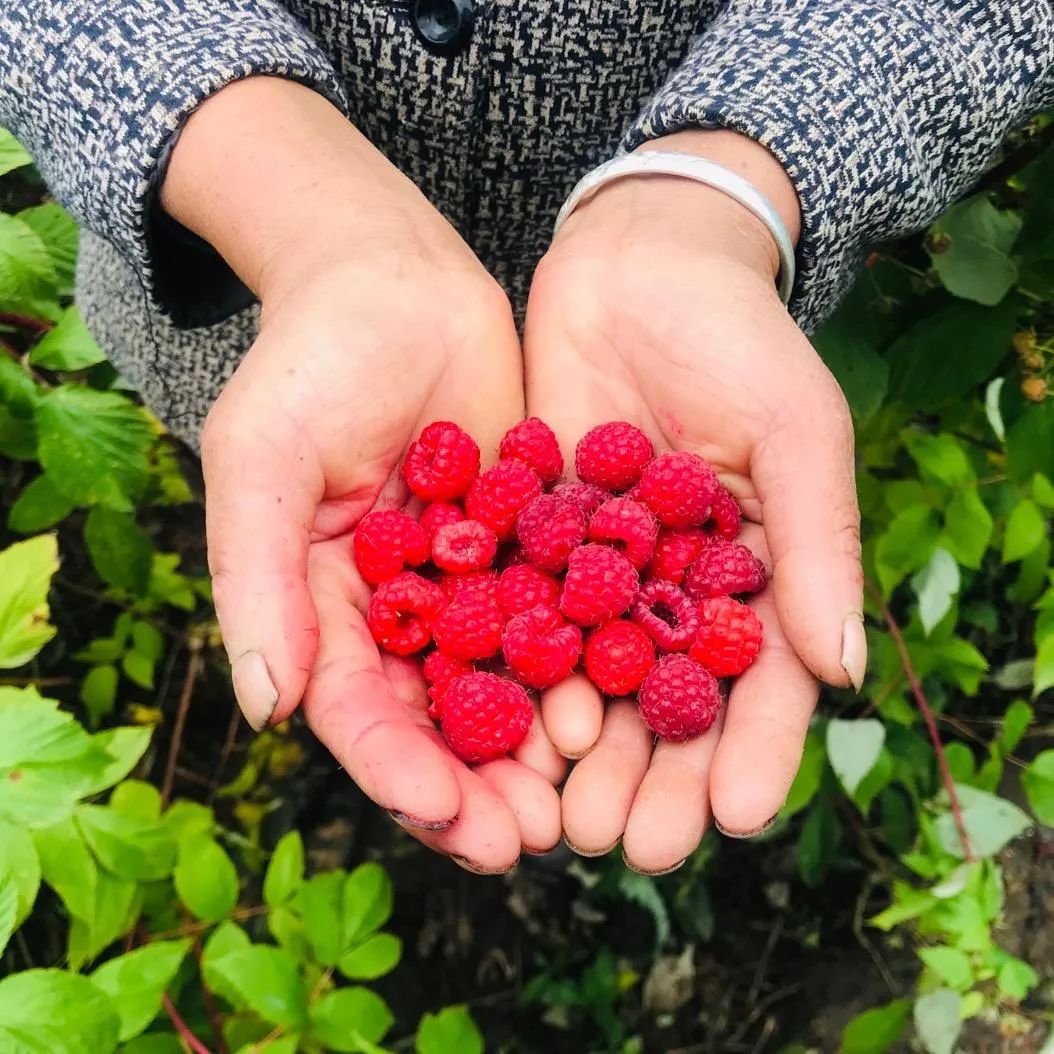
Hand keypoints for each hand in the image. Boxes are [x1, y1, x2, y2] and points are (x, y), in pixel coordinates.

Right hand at [164, 78, 564, 871]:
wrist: (395, 283)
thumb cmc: (310, 363)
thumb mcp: (264, 460)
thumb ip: (257, 578)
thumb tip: (265, 707)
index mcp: (325, 607)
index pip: (356, 710)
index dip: (396, 769)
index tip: (444, 815)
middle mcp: (398, 612)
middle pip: (436, 720)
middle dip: (477, 786)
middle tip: (527, 839)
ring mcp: (467, 583)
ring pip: (503, 686)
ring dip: (537, 748)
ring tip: (577, 800)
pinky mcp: (526, 546)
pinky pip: (557, 618)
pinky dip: (582, 667)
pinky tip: (620, 707)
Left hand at [524, 131, 865, 873]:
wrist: (639, 267)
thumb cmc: (740, 340)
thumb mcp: (796, 433)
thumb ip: (816, 546)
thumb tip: (844, 671)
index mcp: (754, 576)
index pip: (762, 685)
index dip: (752, 754)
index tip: (735, 819)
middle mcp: (677, 590)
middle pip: (672, 705)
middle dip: (657, 779)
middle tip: (633, 845)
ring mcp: (604, 571)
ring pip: (596, 681)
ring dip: (585, 754)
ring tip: (566, 819)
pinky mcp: (537, 540)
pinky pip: (528, 619)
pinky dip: (520, 675)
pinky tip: (507, 728)